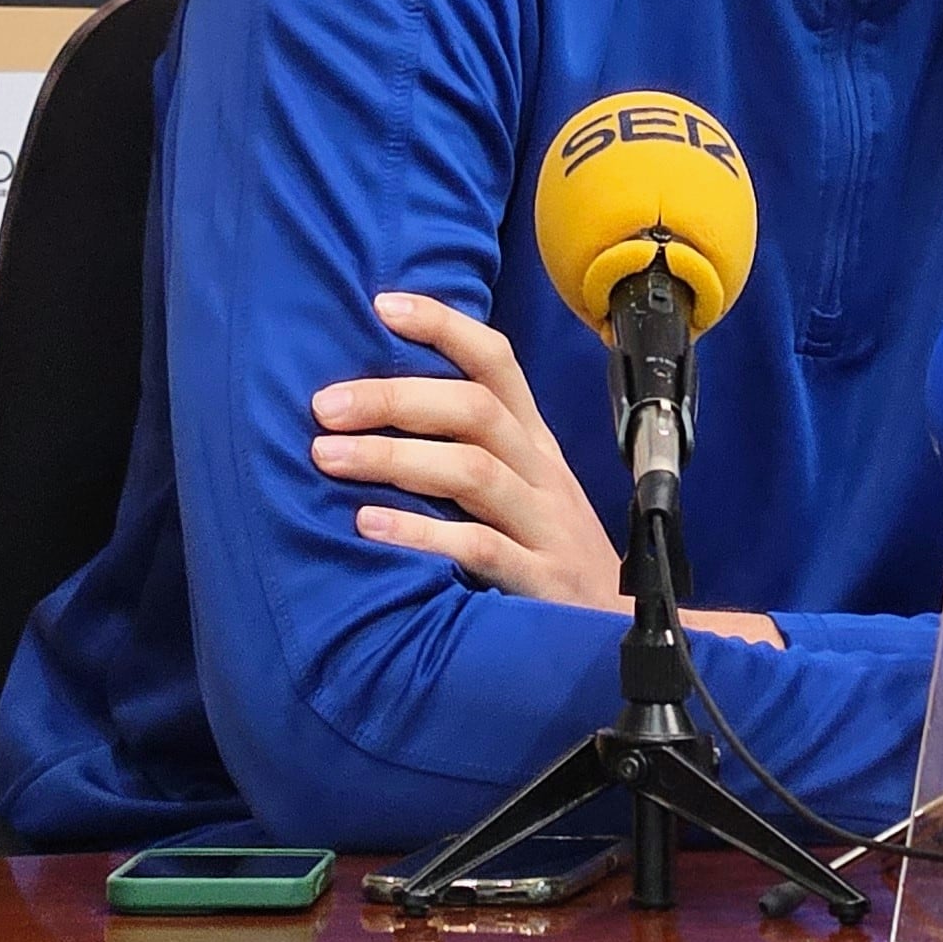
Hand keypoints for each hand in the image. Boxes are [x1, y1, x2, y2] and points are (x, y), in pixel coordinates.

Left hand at [310, 293, 779, 646]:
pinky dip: (421, 535)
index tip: (381, 305)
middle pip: (476, 410)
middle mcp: (542, 473)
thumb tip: (371, 409)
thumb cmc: (547, 555)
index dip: (444, 326)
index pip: (498, 363)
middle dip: (395, 398)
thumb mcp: (521, 492)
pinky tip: (369, 527)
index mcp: (534, 443)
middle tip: (323, 406)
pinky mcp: (541, 583)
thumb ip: (467, 451)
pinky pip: (480, 549)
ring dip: (394, 458)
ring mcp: (545, 526)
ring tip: (327, 457)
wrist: (619, 635)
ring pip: (473, 471)